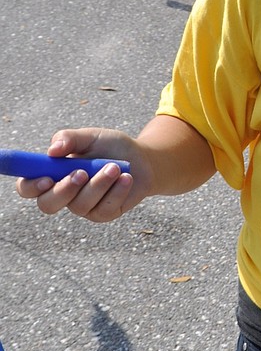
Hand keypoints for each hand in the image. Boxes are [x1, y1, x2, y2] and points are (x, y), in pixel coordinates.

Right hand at [16, 129, 148, 222]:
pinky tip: (126, 178)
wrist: (141, 160)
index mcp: (51, 174)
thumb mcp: (90, 136)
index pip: (28, 187)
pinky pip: (104, 209)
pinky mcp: (103, 214)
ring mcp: (83, 207)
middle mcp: (63, 194)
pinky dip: (116, 191)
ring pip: (80, 205)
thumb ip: (69, 138)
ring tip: (115, 166)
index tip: (47, 177)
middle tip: (82, 172)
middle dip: (64, 190)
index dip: (32, 186)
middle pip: (48, 205)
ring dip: (99, 184)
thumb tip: (52, 150)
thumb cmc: (110, 147)